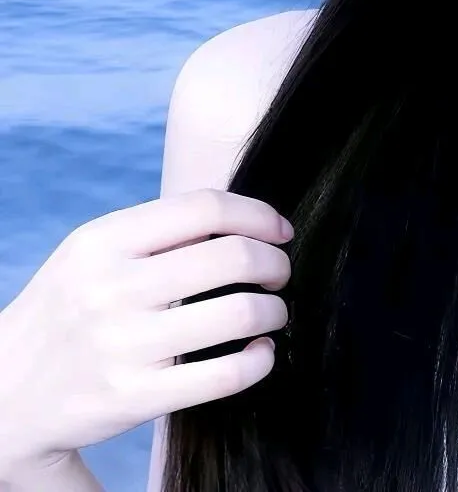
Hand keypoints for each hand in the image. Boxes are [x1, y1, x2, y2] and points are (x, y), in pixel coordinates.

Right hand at [0, 189, 291, 471]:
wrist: (1, 394)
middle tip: (278, 275)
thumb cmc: (70, 310)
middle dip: (274, 263)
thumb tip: (247, 220)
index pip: (206, 207)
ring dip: (273, 310)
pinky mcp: (133, 398)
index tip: (280, 231)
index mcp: (103, 241)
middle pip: (233, 256)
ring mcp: (122, 345)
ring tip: (271, 313)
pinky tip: (259, 353)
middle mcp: (111, 287)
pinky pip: (226, 374)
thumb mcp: (93, 254)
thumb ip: (161, 233)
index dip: (258, 215)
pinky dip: (260, 360)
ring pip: (239, 312)